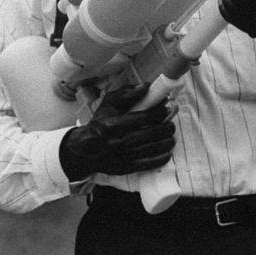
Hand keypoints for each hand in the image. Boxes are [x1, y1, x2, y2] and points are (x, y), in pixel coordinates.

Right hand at [59, 84, 177, 181]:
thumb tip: (147, 86)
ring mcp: (122, 156)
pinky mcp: (126, 168)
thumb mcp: (108, 104)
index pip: (142, 118)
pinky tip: (168, 150)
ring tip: (171, 133)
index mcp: (111, 125)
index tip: (167, 106)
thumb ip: (127, 94)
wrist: (84, 150)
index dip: (158, 111)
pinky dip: (162, 158)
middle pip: (150, 134)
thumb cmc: (99, 123)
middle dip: (166, 126)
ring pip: (152, 149)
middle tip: (171, 121)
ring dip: (167, 141)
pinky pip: (149, 164)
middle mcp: (117, 142)